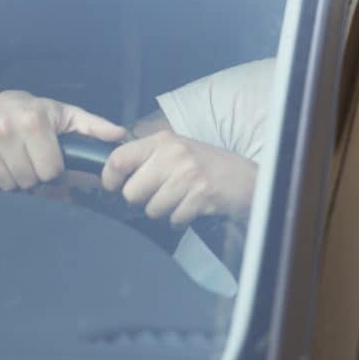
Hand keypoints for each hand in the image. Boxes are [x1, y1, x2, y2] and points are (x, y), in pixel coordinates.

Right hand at [0, 90, 127, 190]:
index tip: (54, 161)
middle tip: (36, 161)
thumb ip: (96, 128)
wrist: (3, 103)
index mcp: (33, 120)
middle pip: (28, 180)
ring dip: (17, 179)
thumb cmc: (42, 113)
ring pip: (7, 184)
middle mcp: (4, 128)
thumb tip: (121, 135)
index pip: (50, 171)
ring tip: (21, 161)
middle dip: (37, 176)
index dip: (56, 171)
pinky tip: (3, 162)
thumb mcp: (70, 117)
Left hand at [100, 131, 256, 226]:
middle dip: (143, 201)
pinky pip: (173, 219)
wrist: (248, 179)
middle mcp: (174, 154)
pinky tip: (193, 207)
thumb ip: (148, 158)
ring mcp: (189, 174)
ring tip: (182, 199)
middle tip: (161, 195)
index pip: (118, 158)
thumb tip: (113, 179)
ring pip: (152, 209)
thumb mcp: (178, 151)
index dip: (110, 179)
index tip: (115, 187)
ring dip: (165, 211)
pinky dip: (181, 219)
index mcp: (164, 140)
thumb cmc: (209, 167)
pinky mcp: (201, 195)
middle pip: (131, 192)